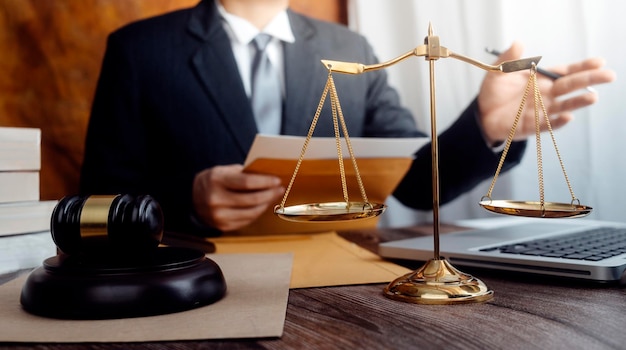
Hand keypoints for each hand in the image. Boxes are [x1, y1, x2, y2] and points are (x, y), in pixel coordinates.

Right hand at [192, 164, 284, 231]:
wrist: (193, 198)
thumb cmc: (213, 181)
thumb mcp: (224, 171)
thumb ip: (244, 173)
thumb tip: (269, 177)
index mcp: (217, 181)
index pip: (247, 182)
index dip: (265, 182)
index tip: (277, 180)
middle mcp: (216, 199)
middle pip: (252, 200)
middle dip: (270, 194)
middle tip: (280, 189)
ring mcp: (218, 215)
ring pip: (251, 213)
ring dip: (266, 205)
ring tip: (274, 197)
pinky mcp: (223, 226)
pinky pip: (247, 220)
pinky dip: (257, 213)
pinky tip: (263, 206)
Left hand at [478, 41, 615, 144]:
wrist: (481, 114)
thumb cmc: (493, 92)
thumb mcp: (497, 72)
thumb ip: (508, 59)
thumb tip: (519, 43)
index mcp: (541, 79)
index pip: (565, 72)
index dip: (581, 67)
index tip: (598, 62)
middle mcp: (545, 95)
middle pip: (570, 87)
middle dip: (589, 80)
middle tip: (609, 76)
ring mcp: (540, 111)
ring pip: (563, 106)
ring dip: (577, 102)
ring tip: (592, 97)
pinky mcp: (531, 127)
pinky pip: (547, 125)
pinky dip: (557, 122)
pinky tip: (567, 116)